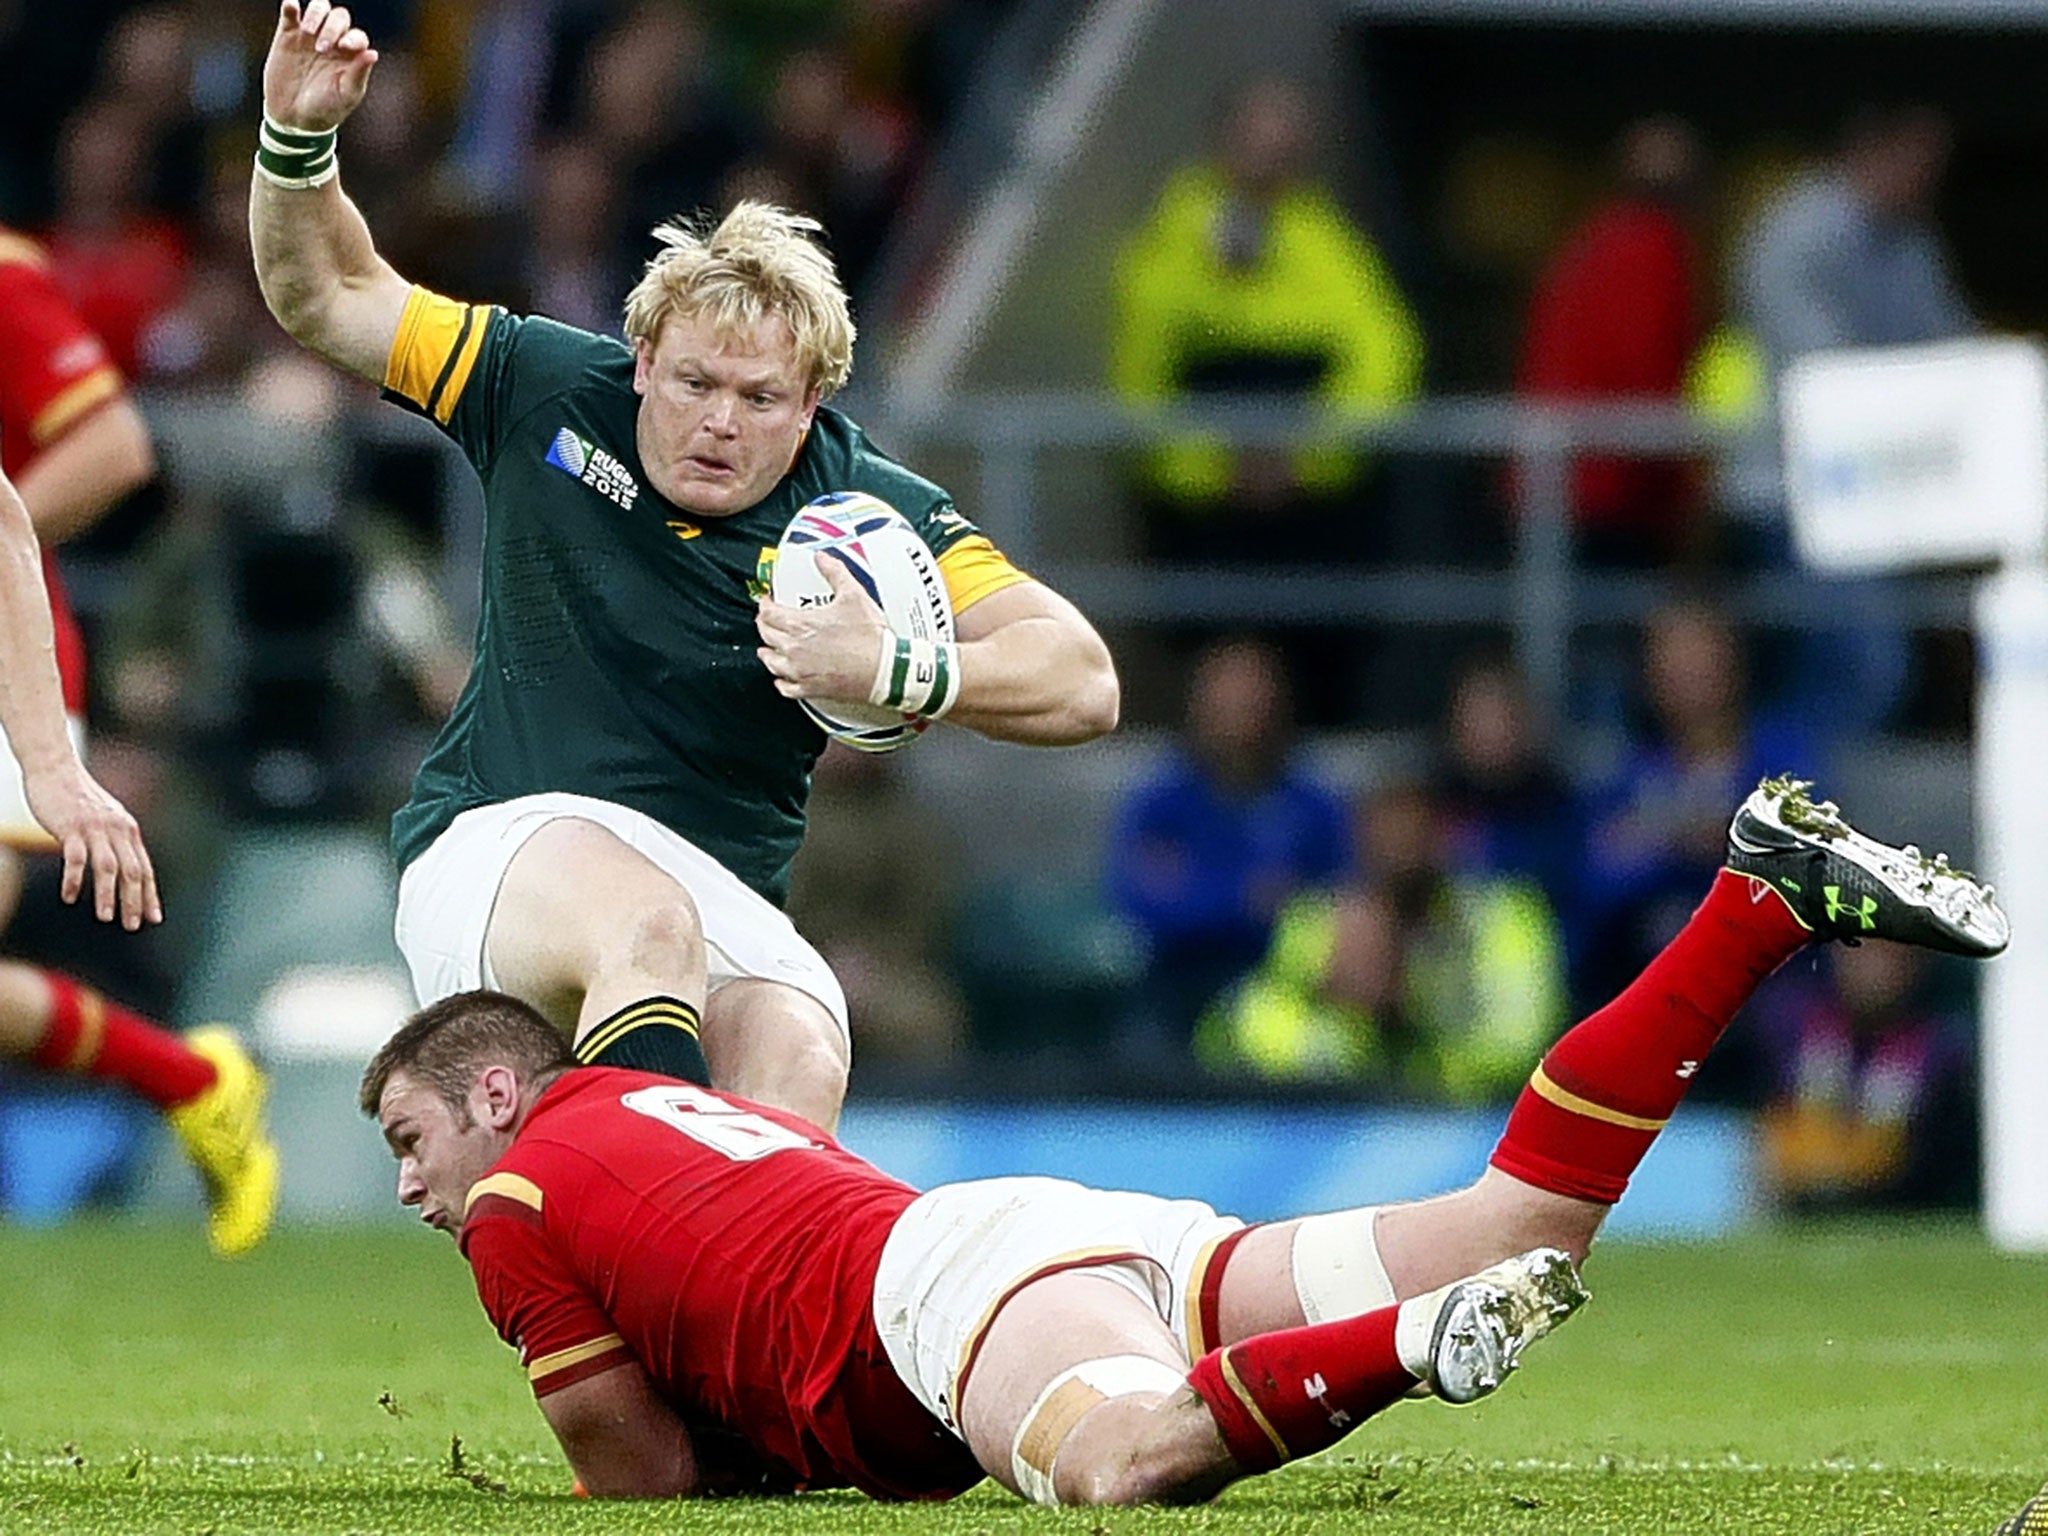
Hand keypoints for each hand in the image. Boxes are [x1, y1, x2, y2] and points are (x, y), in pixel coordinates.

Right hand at [20, 758, 160, 930]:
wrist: (55, 769)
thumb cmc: (78, 799)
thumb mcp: (105, 819)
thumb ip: (115, 841)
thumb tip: (123, 868)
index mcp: (128, 831)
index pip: (144, 868)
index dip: (150, 894)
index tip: (154, 918)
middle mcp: (117, 830)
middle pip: (132, 871)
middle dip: (134, 901)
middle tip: (132, 926)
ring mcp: (95, 828)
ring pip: (108, 867)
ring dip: (107, 894)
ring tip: (107, 917)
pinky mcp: (71, 827)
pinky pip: (75, 858)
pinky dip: (74, 879)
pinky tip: (69, 897)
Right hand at [263, 0, 378, 132]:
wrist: (294, 117)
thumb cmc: (326, 109)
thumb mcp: (345, 95)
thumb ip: (358, 73)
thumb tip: (373, 53)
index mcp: (351, 56)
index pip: (357, 36)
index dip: (353, 37)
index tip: (343, 47)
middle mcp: (334, 41)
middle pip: (339, 18)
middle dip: (332, 28)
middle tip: (321, 49)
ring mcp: (311, 36)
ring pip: (319, 8)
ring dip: (316, 13)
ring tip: (307, 31)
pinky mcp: (288, 34)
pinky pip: (291, 13)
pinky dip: (291, 5)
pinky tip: (291, 5)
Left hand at [755, 557, 891, 702]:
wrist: (885, 670)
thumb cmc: (870, 637)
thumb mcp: (853, 596)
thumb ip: (834, 573)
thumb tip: (822, 558)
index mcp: (800, 625)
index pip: (768, 613)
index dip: (764, 604)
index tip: (767, 601)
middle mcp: (794, 649)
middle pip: (765, 635)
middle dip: (764, 625)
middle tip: (768, 620)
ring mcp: (800, 671)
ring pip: (771, 662)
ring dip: (767, 652)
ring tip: (768, 648)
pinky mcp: (810, 689)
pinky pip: (785, 688)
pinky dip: (781, 681)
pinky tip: (782, 678)